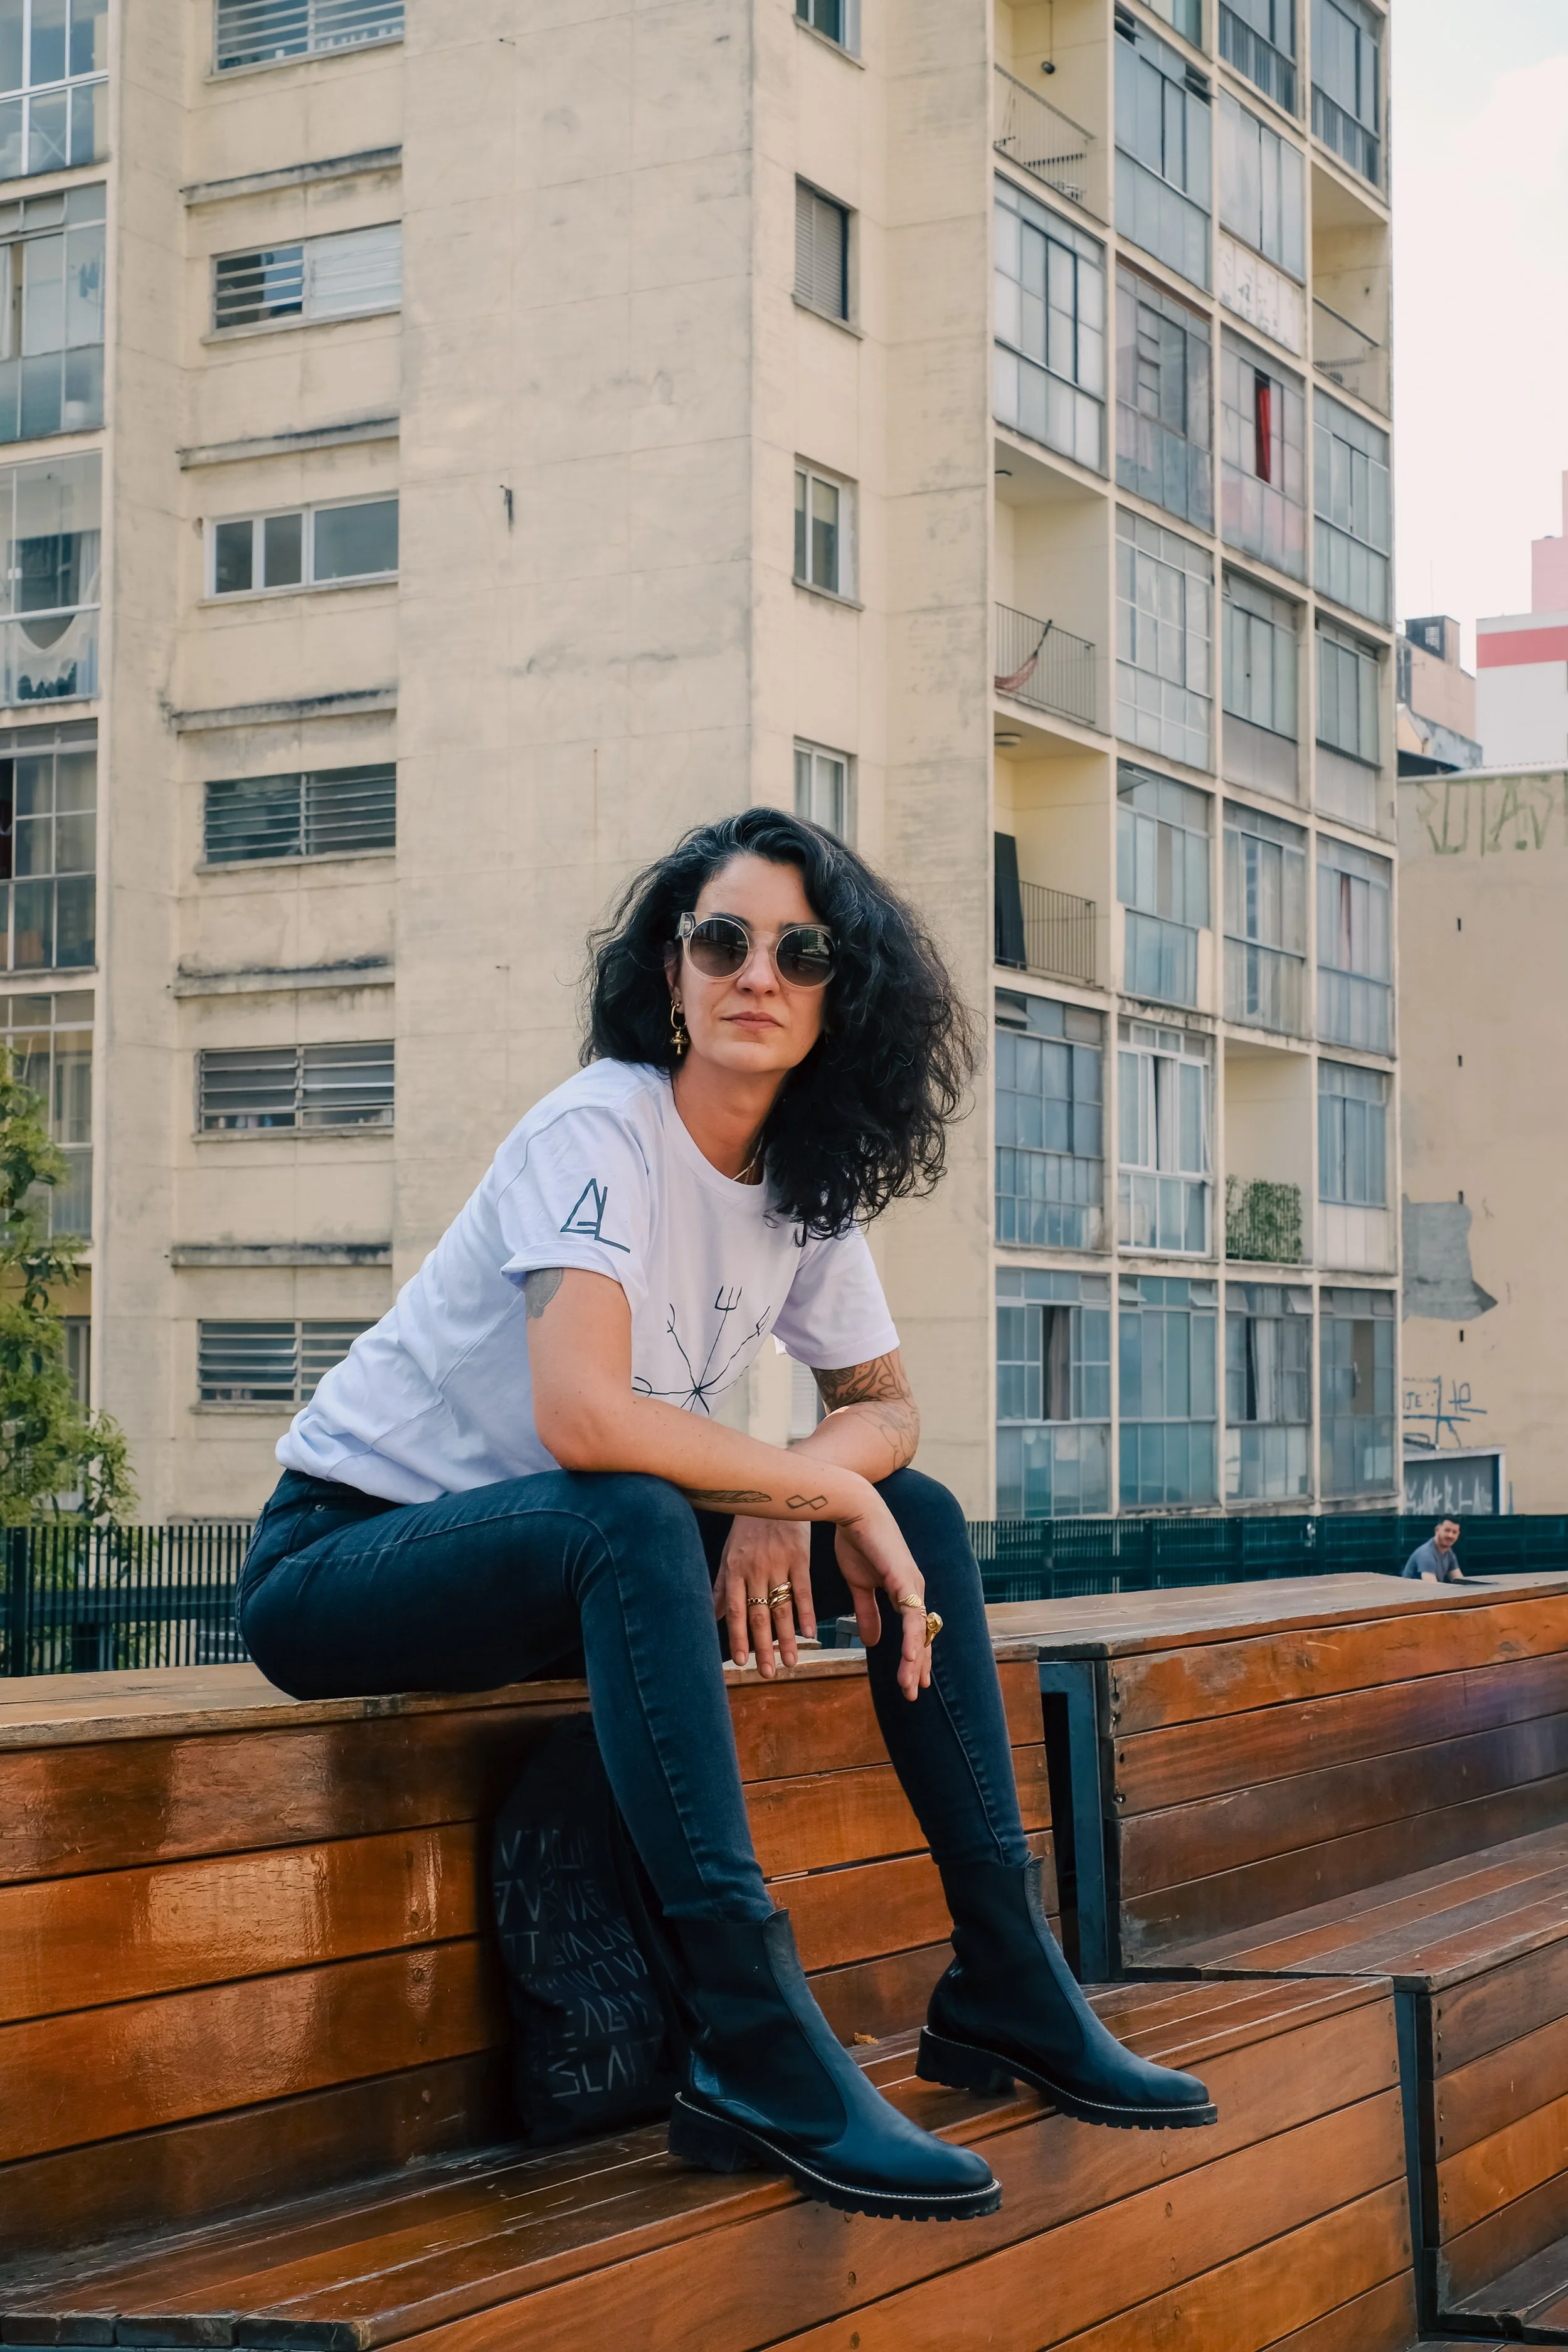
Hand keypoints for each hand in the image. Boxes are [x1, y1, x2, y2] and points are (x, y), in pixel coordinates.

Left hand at [715, 1517, 814, 1678]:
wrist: (775, 1491)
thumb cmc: (749, 1525)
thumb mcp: (730, 1552)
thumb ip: (722, 1586)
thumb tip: (712, 1615)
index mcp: (735, 1569)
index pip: (736, 1610)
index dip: (737, 1637)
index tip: (741, 1662)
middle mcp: (755, 1569)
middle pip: (759, 1615)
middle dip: (763, 1647)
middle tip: (768, 1673)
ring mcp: (779, 1564)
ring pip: (782, 1607)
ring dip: (786, 1638)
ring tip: (790, 1662)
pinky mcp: (800, 1557)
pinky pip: (803, 1590)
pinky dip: (807, 1613)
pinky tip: (810, 1634)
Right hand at [834, 1501, 931, 1703]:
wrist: (853, 1510)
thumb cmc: (856, 1541)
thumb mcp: (859, 1586)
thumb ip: (867, 1612)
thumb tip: (872, 1642)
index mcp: (903, 1591)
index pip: (913, 1632)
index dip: (913, 1657)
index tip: (910, 1682)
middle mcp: (913, 1589)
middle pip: (921, 1636)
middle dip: (917, 1667)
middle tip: (913, 1694)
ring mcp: (912, 1584)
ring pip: (919, 1631)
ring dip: (915, 1660)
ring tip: (910, 1686)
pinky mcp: (904, 1578)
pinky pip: (911, 1614)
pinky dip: (912, 1638)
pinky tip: (910, 1657)